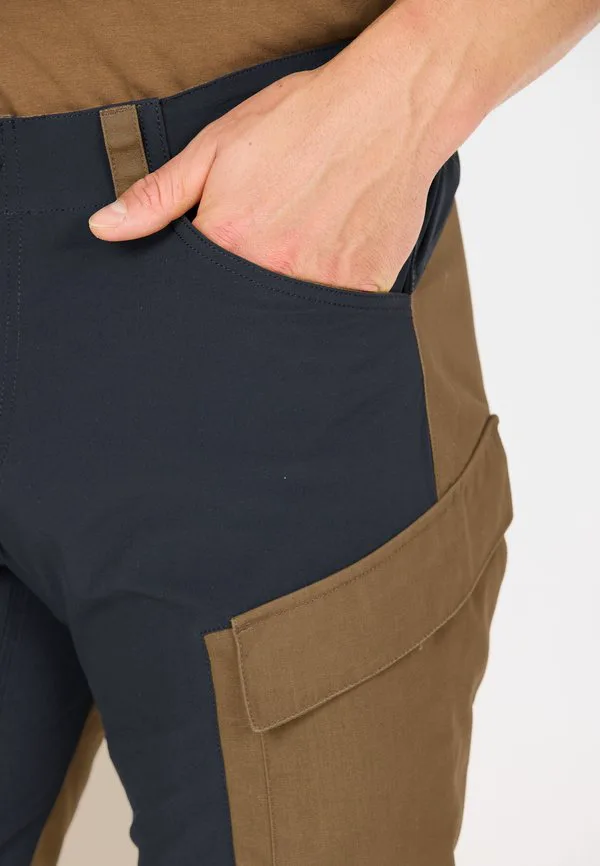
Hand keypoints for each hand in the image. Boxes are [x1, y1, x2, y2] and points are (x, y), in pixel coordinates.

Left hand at [89, 44, 444, 292]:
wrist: (389, 107)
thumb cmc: (303, 119)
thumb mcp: (218, 146)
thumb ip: (159, 196)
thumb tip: (104, 228)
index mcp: (232, 240)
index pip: (197, 291)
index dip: (203, 282)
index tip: (218, 267)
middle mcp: (276, 270)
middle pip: (245, 309)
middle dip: (247, 291)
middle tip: (271, 246)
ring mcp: (323, 284)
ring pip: (290, 315)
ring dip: (289, 291)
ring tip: (302, 244)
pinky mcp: (365, 287)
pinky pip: (338, 310)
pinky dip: (330, 291)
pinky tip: (333, 254)